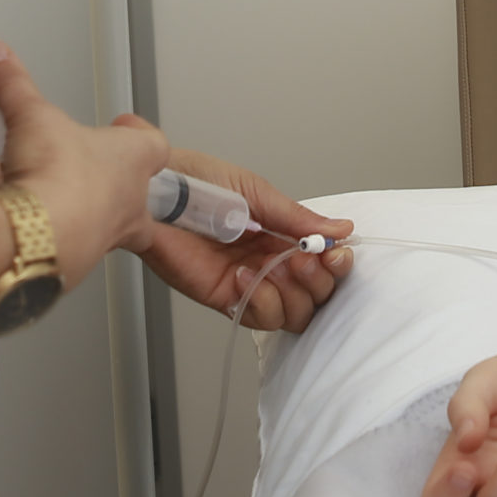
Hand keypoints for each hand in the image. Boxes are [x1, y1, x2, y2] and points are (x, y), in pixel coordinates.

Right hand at [0, 39, 165, 289]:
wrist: (39, 235)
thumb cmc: (56, 171)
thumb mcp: (30, 115)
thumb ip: (13, 82)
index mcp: (132, 160)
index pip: (156, 147)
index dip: (141, 136)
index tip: (124, 127)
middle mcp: (129, 203)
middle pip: (146, 198)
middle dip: (123, 189)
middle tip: (94, 178)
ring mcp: (107, 240)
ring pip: (113, 230)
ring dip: (91, 218)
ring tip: (58, 206)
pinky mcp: (78, 267)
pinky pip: (77, 254)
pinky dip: (61, 245)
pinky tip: (35, 236)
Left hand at [136, 148, 353, 332]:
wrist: (156, 191)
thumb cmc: (196, 180)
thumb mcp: (257, 192)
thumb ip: (297, 217)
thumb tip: (340, 230)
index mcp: (280, 233)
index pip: (324, 262)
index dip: (336, 263)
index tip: (336, 253)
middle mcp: (268, 261)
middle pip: (315, 294)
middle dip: (318, 280)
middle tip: (306, 259)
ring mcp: (248, 281)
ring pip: (293, 313)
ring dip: (294, 293)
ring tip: (279, 266)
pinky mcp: (222, 297)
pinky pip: (257, 316)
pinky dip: (262, 300)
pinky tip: (246, 274)